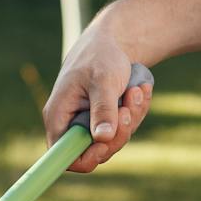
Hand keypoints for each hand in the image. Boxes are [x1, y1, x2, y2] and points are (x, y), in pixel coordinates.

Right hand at [42, 28, 152, 172]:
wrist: (112, 43)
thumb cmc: (100, 56)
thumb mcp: (103, 79)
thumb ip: (103, 109)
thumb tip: (102, 139)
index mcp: (59, 116)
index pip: (64, 156)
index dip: (86, 157)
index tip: (106, 142)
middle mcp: (71, 124)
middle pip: (96, 152)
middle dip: (119, 131)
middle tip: (128, 105)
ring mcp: (90, 124)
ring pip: (114, 140)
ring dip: (131, 116)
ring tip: (136, 89)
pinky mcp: (106, 121)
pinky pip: (125, 128)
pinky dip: (136, 111)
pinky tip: (141, 90)